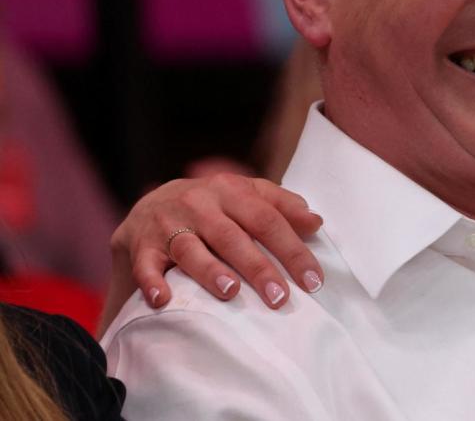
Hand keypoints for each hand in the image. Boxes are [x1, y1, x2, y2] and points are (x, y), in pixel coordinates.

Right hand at [101, 163, 323, 329]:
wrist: (152, 204)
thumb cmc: (215, 205)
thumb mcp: (247, 195)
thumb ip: (282, 206)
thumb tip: (316, 223)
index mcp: (231, 190)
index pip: (268, 220)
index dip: (292, 250)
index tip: (313, 280)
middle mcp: (200, 204)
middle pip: (233, 237)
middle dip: (258, 268)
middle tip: (280, 297)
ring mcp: (168, 225)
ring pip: (191, 249)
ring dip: (210, 271)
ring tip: (231, 292)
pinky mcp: (142, 246)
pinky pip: (146, 265)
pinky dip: (152, 282)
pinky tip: (163, 299)